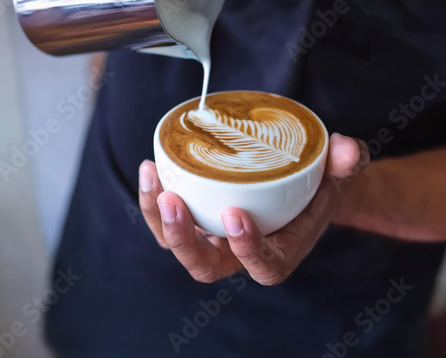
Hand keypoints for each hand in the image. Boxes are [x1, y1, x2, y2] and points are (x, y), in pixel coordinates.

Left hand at [139, 133, 368, 284]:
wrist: (296, 189)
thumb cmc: (316, 189)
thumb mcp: (338, 176)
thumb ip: (348, 165)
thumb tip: (346, 149)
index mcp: (278, 252)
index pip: (263, 266)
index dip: (247, 249)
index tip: (235, 215)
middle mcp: (239, 253)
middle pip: (205, 265)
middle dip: (185, 239)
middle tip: (173, 201)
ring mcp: (213, 238)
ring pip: (176, 244)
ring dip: (158, 216)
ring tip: (154, 175)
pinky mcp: (196, 219)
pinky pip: (167, 219)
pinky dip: (154, 197)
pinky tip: (152, 167)